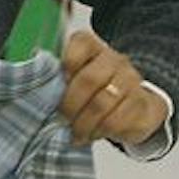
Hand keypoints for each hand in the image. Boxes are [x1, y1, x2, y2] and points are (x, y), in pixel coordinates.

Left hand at [60, 31, 167, 147]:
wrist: (135, 106)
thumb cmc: (95, 91)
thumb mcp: (75, 79)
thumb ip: (58, 78)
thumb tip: (35, 88)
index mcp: (93, 47)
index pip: (80, 44)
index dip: (66, 64)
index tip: (57, 84)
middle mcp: (115, 60)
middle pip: (89, 79)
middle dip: (70, 104)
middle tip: (61, 119)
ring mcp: (132, 81)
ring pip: (102, 104)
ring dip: (83, 123)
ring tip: (74, 132)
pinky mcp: (143, 103)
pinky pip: (116, 121)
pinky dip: (99, 132)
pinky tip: (91, 135)